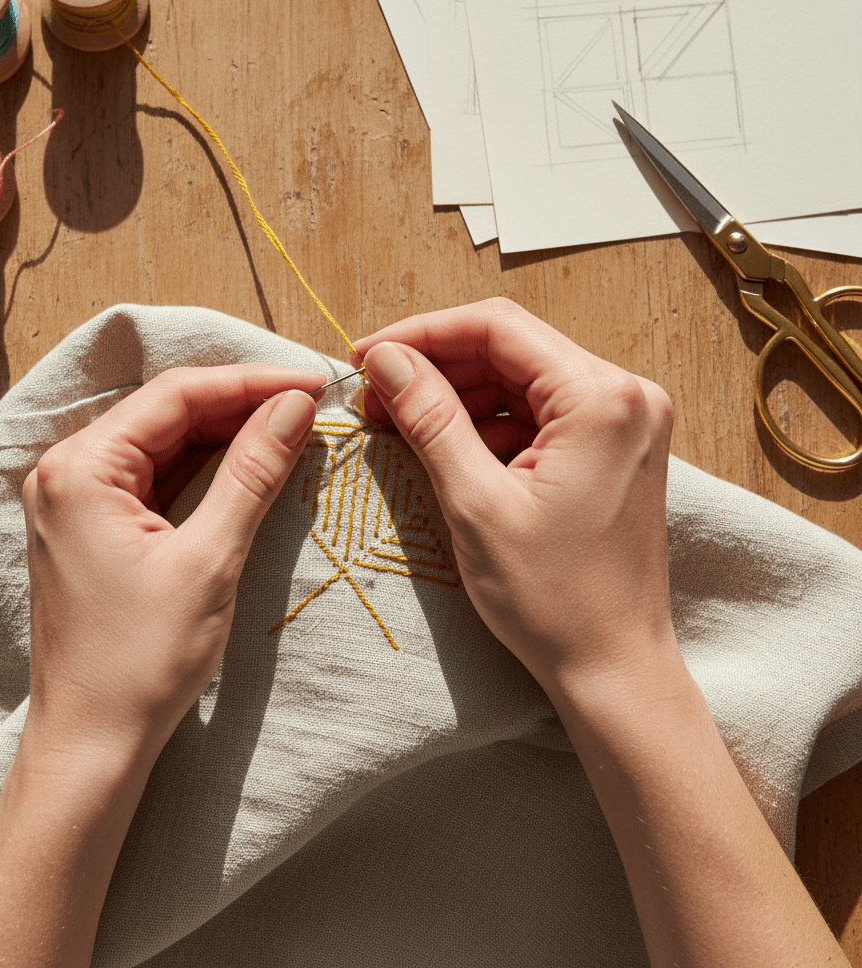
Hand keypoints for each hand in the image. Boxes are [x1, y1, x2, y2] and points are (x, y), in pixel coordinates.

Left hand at [21, 364, 323, 764]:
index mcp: (82, 469)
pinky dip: (204, 469)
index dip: (251, 382)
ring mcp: (76, 499)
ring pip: (165, 443)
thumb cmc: (142, 660)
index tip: (312, 381)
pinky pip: (155, 477)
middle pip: (168, 413)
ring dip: (227, 434)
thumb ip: (252, 473)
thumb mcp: (209, 559)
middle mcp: (67, 471)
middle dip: (241, 404)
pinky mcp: (93, 527)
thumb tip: (295, 407)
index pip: (178, 395)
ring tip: (292, 427)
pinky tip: (250, 462)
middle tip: (310, 404)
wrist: (92, 742)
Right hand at [354, 297, 674, 699]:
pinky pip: (540, 413)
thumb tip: (386, 358)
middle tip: (376, 396)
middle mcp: (626, 395)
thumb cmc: (554, 598)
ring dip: (459, 395)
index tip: (368, 355)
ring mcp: (625, 421)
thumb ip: (430, 417)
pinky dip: (490, 424)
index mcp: (602, 399)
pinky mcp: (613, 447)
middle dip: (437, 366)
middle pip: (511, 347)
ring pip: (521, 379)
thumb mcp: (476, 502)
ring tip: (401, 423)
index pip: (498, 327)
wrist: (613, 666)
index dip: (422, 334)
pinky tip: (449, 449)